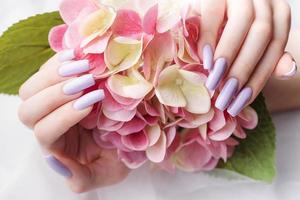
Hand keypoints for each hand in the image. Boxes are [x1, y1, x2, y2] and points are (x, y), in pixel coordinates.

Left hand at [18, 51, 129, 192]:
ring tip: (84, 67)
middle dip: (56, 94)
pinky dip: (59, 60)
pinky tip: (77, 54)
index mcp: (57, 146)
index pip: (45, 131)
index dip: (64, 116)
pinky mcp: (60, 84)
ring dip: (55, 74)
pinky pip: (48, 69)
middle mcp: (49, 123)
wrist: (125, 137)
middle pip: (29, 109)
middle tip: (86, 82)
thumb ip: (80, 178)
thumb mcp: (103, 174)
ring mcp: (52, 102)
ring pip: (31, 88)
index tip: (91, 104)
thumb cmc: (114, 157)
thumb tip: (54, 160)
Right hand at [198, 0, 294, 115]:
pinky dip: (209, 39)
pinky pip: (213, 13)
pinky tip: (206, 60)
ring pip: (243, 22)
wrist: (200, 9)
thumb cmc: (225, 31)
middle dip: (243, 71)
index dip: (259, 78)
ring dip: (228, 56)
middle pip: (261, 35)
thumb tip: (290, 71)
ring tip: (214, 82)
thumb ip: (267, 56)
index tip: (240, 103)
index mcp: (277, 13)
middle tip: (225, 98)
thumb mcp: (249, 45)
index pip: (275, 47)